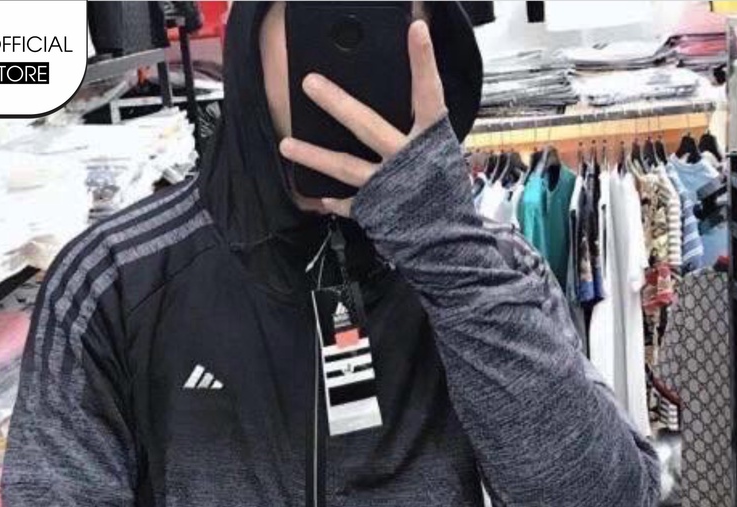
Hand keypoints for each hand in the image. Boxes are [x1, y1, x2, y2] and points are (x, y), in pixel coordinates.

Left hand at [278, 19, 447, 218]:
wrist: (450, 246)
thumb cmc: (447, 200)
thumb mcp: (442, 158)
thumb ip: (421, 134)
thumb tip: (402, 112)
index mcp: (431, 141)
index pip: (429, 93)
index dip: (423, 62)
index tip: (415, 29)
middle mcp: (407, 159)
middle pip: (366, 125)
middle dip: (336, 103)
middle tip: (310, 83)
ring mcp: (387, 185)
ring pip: (344, 166)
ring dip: (313, 155)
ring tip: (287, 145)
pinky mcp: (374, 210)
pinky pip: (347, 202)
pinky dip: (333, 199)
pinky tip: (318, 196)